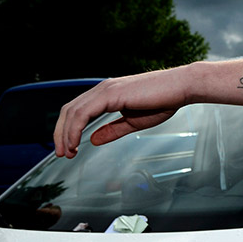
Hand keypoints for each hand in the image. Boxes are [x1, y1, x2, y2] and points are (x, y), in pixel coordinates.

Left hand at [54, 69, 188, 157]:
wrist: (181, 88)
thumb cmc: (164, 101)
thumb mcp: (133, 121)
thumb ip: (113, 130)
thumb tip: (93, 139)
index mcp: (108, 94)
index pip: (78, 111)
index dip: (68, 130)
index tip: (70, 149)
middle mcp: (102, 89)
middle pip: (69, 110)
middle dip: (61, 133)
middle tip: (62, 153)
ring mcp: (104, 89)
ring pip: (72, 112)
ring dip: (65, 134)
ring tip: (67, 152)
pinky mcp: (110, 93)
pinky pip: (83, 113)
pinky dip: (74, 129)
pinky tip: (75, 142)